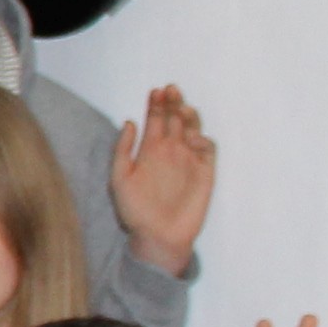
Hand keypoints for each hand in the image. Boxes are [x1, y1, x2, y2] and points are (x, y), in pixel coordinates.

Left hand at [110, 84, 215, 272]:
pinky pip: (208, 150)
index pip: (155, 119)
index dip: (156, 104)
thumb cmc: (134, 211)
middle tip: (172, 90)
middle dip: (174, 102)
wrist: (157, 237)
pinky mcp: (205, 173)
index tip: (156, 91)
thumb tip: (129, 122)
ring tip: (182, 108)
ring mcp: (189, 160)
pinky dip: (203, 140)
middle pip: (175, 119)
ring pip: (193, 129)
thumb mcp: (119, 179)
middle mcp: (170, 151)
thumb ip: (122, 150)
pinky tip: (192, 138)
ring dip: (190, 117)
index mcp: (149, 150)